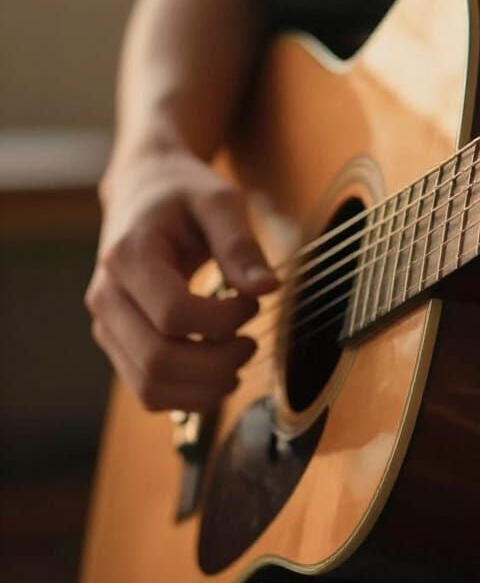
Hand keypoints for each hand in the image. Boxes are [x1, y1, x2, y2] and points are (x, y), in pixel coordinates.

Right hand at [86, 151, 277, 412]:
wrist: (143, 188)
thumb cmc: (183, 192)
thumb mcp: (219, 200)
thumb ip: (241, 244)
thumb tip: (268, 289)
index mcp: (129, 256)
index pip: (173, 315)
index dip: (223, 320)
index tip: (253, 302)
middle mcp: (107, 297)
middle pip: (158, 361)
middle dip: (217, 363)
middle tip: (252, 342)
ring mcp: (107, 324)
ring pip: (149, 387)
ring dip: (203, 388)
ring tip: (239, 360)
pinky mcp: (118, 341)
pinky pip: (147, 389)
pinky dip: (187, 394)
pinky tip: (219, 370)